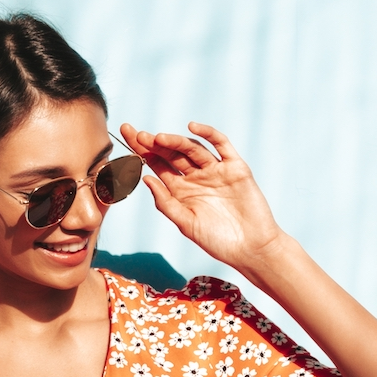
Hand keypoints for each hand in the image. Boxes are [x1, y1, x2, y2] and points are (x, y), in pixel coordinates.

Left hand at [118, 122, 287, 273]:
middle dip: (153, 143)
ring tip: (158, 139)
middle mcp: (196, 177)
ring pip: (192, 149)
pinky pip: (221, 145)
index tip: (124, 137)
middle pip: (171, 154)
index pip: (157, 165)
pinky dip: (208, 134)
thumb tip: (145, 178)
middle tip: (136, 134)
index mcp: (181, 191)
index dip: (141, 151)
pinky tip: (192, 128)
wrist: (252, 249)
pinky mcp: (235, 167)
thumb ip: (166, 203)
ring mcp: (216, 170)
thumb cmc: (219, 242)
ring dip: (175, 142)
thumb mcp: (186, 224)